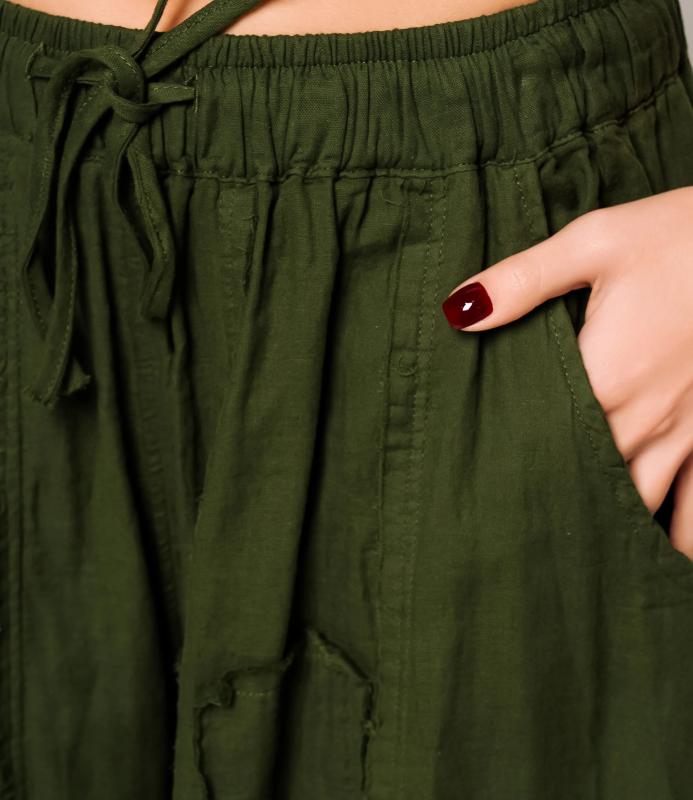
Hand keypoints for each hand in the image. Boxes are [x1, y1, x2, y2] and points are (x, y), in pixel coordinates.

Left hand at [441, 186, 692, 560]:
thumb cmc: (679, 236)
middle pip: (584, 484)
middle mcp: (643, 420)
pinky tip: (660, 557)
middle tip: (511, 530)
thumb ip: (522, 281)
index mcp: (603, 377)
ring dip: (608, 528)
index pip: (536, 441)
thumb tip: (458, 310)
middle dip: (549, 504)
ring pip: (641, 507)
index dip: (505, 466)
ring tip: (571, 551)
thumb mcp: (594, 241)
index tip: (477, 487)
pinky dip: (678, 537)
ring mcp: (686, 434)